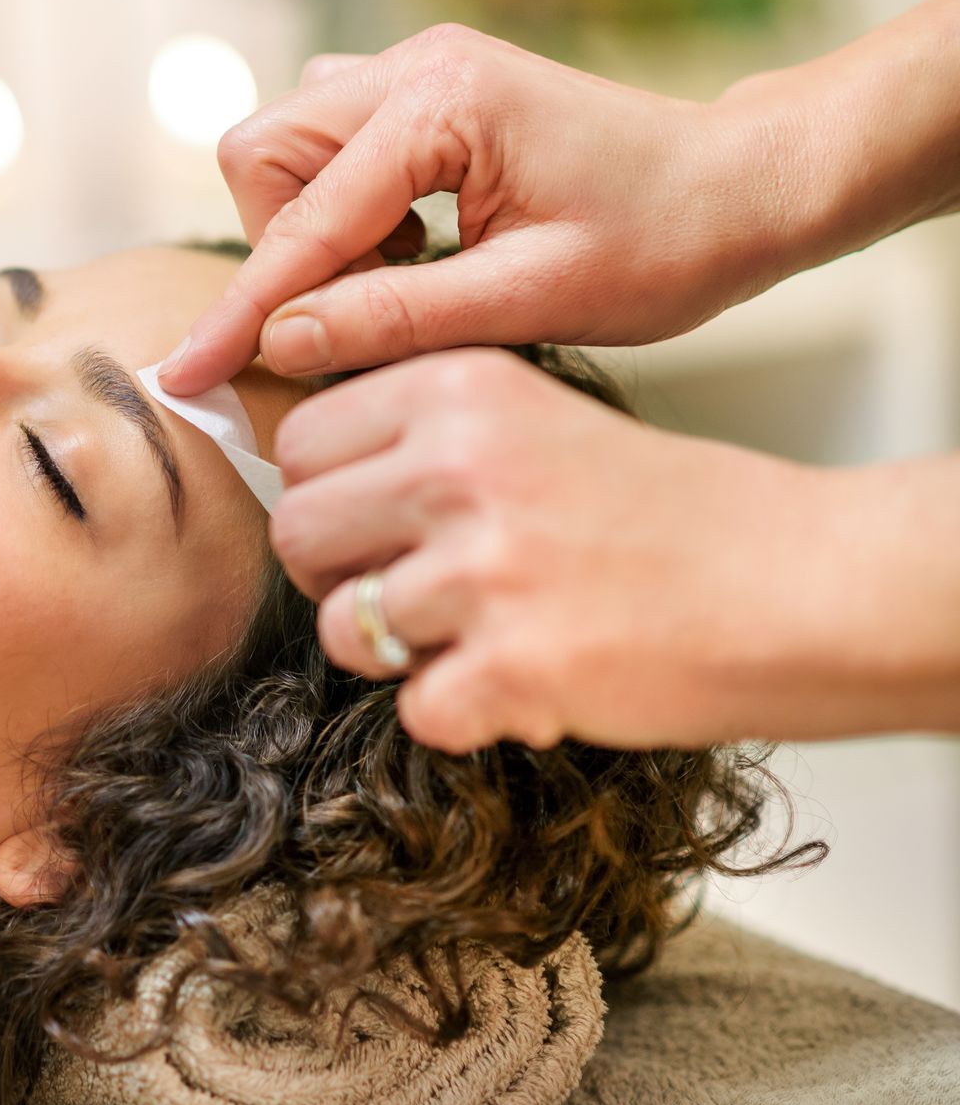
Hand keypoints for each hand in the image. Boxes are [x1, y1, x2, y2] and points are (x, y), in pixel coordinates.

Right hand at [159, 23, 801, 395]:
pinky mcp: (424, 93)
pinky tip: (410, 250)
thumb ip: (396, 319)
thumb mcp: (533, 303)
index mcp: (443, 107)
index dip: (241, 311)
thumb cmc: (663, 244)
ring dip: (312, 229)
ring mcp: (416, 71)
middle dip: (283, 248)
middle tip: (355, 313)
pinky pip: (328, 147)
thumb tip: (281, 343)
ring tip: (400, 281)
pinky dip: (341, 210)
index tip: (184, 376)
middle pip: (264, 153)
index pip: (304, 223)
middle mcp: (415, 67)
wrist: (740, 186)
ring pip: (286, 146)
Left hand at [270, 348, 863, 752]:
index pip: (299, 442)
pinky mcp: (515, 666)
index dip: (325, 494)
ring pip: (343, 628)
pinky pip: (415, 709)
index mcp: (459, 390)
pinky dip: (463, 715)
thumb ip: (423, 438)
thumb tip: (301, 480)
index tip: (374, 522)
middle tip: (418, 593)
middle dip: (342, 576)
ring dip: (402, 651)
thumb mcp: (537, 421)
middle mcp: (460, 467)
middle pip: (297, 532)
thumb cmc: (674, 512)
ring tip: (484, 635)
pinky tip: (528, 681)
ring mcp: (485, 569)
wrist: (806, 585)